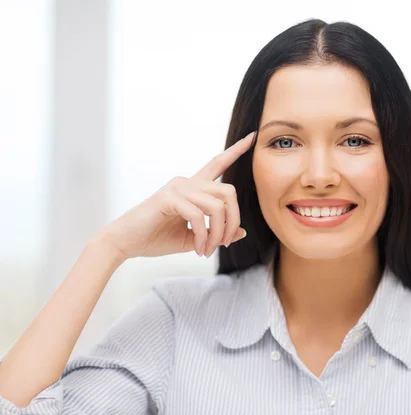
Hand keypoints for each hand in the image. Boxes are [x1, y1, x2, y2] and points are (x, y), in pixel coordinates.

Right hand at [97, 131, 254, 259]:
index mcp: (193, 187)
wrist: (126, 243)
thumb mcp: (195, 238)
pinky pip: (198, 216)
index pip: (218, 163)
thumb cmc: (156, 238)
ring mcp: (177, 187)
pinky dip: (202, 236)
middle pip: (228, 192)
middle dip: (233, 220)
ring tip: (206, 250)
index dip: (236, 150)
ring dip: (218, 233)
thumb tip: (242, 232)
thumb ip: (217, 232)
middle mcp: (187, 182)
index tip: (252, 136)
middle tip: (225, 243)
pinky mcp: (168, 198)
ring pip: (217, 206)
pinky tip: (197, 248)